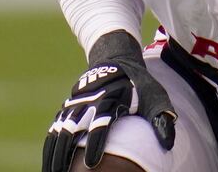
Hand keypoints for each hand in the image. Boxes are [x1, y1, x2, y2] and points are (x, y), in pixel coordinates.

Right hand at [42, 32, 176, 171]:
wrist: (116, 56)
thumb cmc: (139, 83)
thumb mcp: (155, 96)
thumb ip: (161, 120)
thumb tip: (168, 145)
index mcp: (111, 99)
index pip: (100, 124)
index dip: (95, 144)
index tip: (92, 164)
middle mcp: (89, 101)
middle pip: (72, 128)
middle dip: (65, 153)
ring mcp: (76, 102)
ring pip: (60, 129)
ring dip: (54, 152)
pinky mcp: (69, 105)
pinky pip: (56, 127)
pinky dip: (50, 144)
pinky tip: (50, 162)